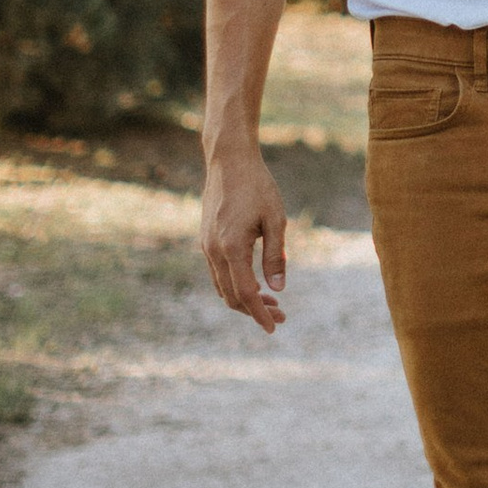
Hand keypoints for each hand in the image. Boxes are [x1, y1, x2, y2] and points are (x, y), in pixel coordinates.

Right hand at [201, 136, 288, 334]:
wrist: (228, 161)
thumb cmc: (257, 186)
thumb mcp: (275, 219)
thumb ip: (275, 256)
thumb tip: (278, 290)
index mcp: (232, 248)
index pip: (246, 293)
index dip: (260, 313)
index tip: (275, 327)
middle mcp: (214, 251)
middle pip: (231, 296)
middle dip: (255, 310)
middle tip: (281, 316)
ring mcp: (206, 246)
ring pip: (222, 287)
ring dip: (245, 299)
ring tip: (272, 302)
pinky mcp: (206, 240)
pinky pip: (217, 273)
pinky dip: (234, 285)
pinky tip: (253, 283)